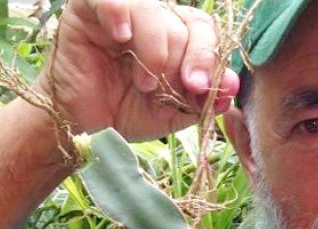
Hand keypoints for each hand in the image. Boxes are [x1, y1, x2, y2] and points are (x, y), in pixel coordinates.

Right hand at [36, 0, 238, 139]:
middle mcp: (154, 20)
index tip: (203, 88)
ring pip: (154, 12)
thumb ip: (203, 99)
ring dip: (155, 52)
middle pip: (184, 24)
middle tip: (182, 86)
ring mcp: (123, 13)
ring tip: (144, 83)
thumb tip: (232, 87)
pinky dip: (119, 15)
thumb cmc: (128, 113)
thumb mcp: (174, 112)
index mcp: (178, 39)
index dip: (210, 57)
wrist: (85, 127)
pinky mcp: (88, 10)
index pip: (205, 32)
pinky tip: (121, 38)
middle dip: (188, 60)